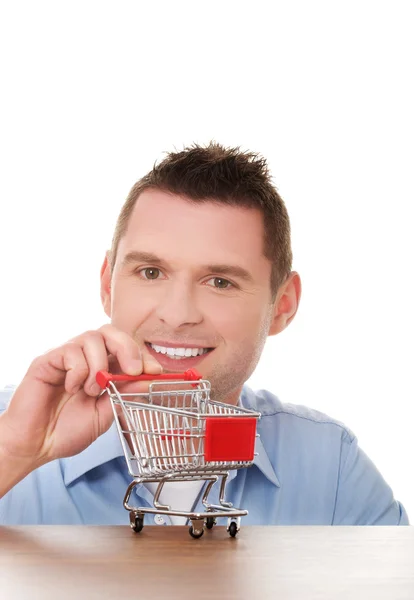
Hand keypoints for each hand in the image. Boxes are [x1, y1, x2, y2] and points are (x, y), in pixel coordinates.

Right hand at [0, 325, 161, 470]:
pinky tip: (71, 388)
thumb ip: (124, 395)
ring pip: (92, 338)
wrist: (35, 446)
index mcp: (100, 368)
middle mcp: (84, 358)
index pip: (124, 348)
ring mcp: (66, 357)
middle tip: (133, 370)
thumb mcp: (105, 414)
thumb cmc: (66, 431)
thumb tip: (147, 379)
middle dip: (127, 348)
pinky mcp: (48, 360)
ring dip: (99, 365)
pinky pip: (70, 351)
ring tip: (92, 391)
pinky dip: (78, 371)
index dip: (141, 355)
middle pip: (109, 332)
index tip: (154, 370)